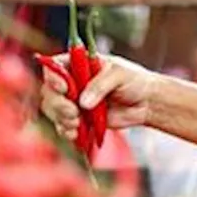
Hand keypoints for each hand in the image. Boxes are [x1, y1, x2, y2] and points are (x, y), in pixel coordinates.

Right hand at [39, 53, 157, 137]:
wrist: (146, 103)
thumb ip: (100, 85)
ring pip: (53, 110)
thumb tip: (83, 102)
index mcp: (79, 63)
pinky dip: (66, 131)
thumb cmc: (135, 81)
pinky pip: (63, 126)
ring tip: (78, 123)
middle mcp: (72, 81)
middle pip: (49, 91)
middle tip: (73, 112)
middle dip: (58, 104)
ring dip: (62, 119)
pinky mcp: (80, 118)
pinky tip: (77, 133)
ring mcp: (74, 101)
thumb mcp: (119, 75)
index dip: (53, 78)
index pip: (54, 66)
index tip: (64, 88)